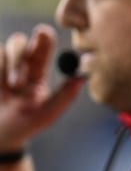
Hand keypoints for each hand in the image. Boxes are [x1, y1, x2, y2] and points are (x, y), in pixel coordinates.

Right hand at [0, 24, 83, 151]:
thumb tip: (83, 77)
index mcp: (37, 71)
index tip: (42, 32)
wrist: (0, 137)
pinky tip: (0, 86)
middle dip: (19, 52)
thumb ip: (65, 96)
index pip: (42, 46)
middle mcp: (19, 66)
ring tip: (11, 87)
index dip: (43, 37)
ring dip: (8, 66)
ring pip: (2, 49)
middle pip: (20, 42)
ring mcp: (0, 69)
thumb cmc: (26, 125)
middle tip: (18, 80)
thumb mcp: (48, 113)